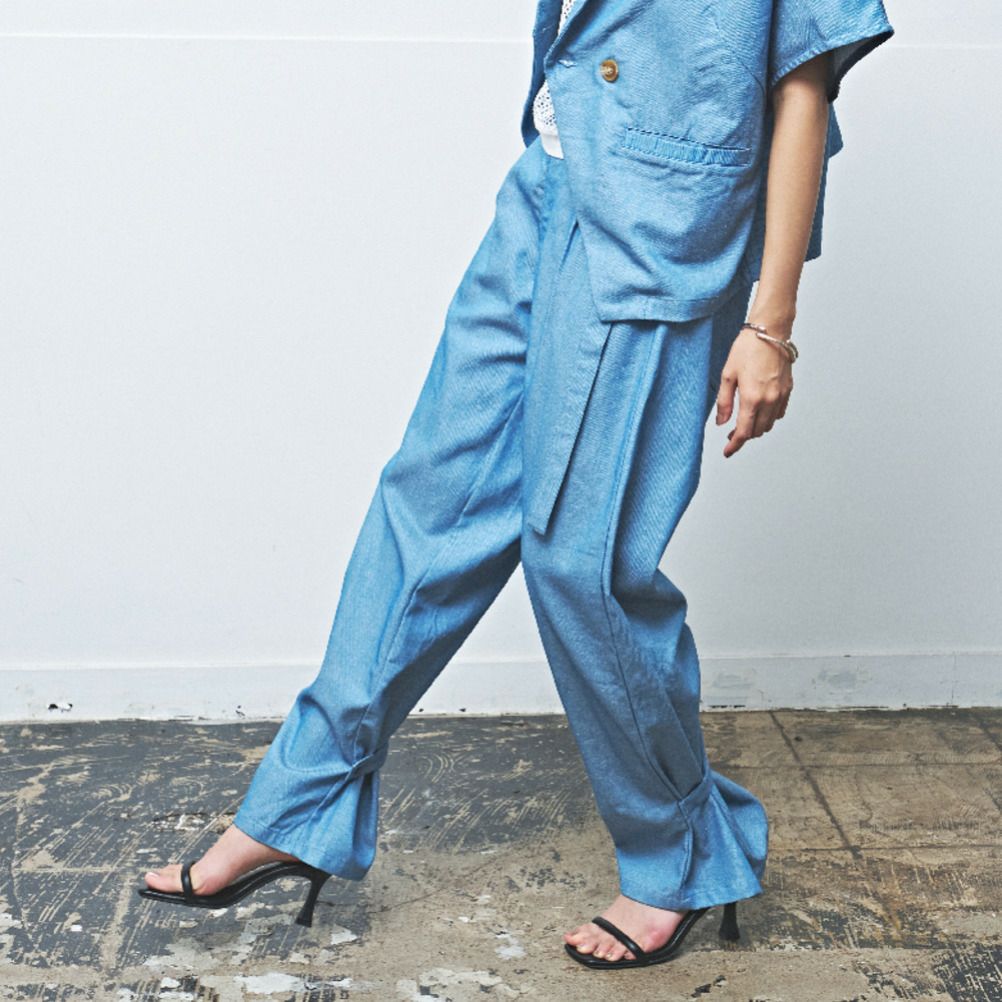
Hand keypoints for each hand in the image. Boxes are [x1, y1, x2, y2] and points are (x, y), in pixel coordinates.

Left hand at [714, 327, 792, 456]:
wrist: (770, 332)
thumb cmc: (747, 349)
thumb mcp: (727, 375)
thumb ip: (724, 402)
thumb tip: (722, 423)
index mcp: (752, 398)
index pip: (744, 432)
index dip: (735, 445)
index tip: (728, 451)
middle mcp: (769, 400)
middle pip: (757, 431)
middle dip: (744, 435)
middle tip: (732, 432)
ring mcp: (781, 396)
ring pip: (769, 424)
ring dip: (757, 427)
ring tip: (744, 421)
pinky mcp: (788, 390)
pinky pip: (779, 413)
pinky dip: (769, 418)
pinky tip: (759, 411)